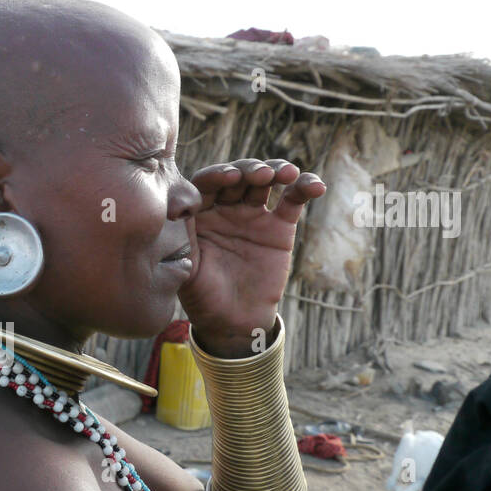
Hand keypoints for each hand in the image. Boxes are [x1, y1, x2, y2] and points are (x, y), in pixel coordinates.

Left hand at [179, 159, 324, 356]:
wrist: (233, 321)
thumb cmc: (202, 295)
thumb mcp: (186, 266)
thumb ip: (182, 236)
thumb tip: (173, 208)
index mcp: (198, 212)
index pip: (205, 183)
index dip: (217, 176)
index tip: (229, 177)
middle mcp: (224, 208)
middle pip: (237, 176)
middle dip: (249, 170)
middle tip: (261, 175)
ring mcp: (252, 214)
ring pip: (265, 181)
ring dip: (276, 170)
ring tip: (287, 174)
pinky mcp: (279, 226)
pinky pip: (293, 200)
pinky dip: (305, 188)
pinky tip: (316, 186)